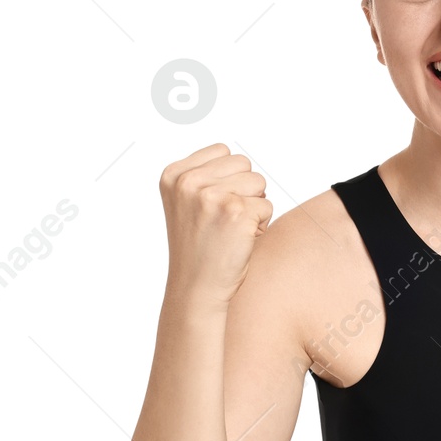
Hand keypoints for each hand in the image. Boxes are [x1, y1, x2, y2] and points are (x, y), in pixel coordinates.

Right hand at [158, 143, 272, 309]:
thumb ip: (205, 175)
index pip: (223, 151)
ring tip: (232, 230)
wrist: (196, 289)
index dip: (228, 180)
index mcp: (173, 175)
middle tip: (224, 222)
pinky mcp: (237, 212)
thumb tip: (240, 159)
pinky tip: (240, 241)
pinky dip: (261, 225)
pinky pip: (267, 205)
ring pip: (259, 182)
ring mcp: (212, 196)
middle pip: (244, 164)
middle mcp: (189, 182)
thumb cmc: (199, 248)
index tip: (212, 208)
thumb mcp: (186, 202)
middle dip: (244, 191)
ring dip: (254, 207)